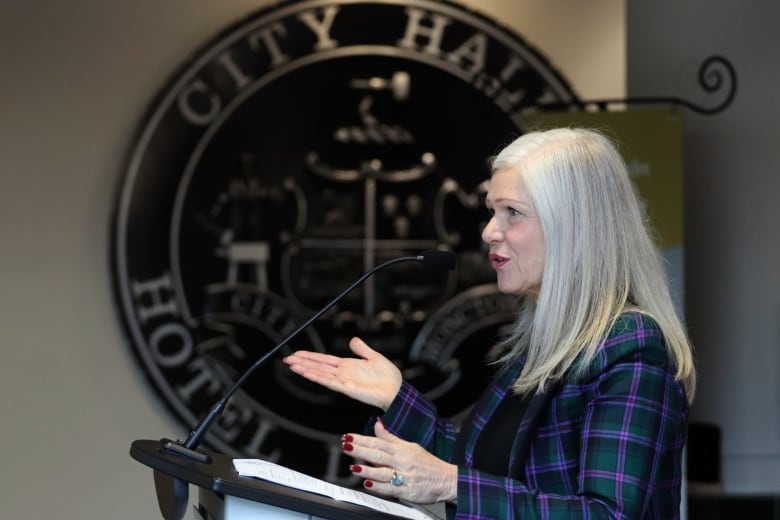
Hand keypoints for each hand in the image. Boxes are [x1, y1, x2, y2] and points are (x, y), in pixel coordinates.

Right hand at [283, 337, 402, 409]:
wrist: (397, 390)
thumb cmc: (388, 377)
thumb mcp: (374, 357)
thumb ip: (362, 349)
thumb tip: (353, 340)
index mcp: (347, 366)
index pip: (324, 360)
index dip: (310, 357)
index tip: (296, 354)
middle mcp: (342, 374)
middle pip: (317, 366)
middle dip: (302, 363)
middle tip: (286, 359)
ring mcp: (343, 382)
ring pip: (320, 374)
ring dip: (305, 370)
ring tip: (291, 365)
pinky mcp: (347, 388)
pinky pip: (329, 382)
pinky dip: (317, 377)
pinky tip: (307, 373)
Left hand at [343, 418, 456, 504]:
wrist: (447, 480)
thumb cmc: (427, 464)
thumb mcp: (410, 446)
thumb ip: (390, 437)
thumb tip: (377, 424)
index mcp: (402, 449)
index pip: (378, 442)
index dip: (362, 439)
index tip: (349, 437)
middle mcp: (402, 461)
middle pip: (378, 454)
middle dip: (360, 450)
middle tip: (346, 446)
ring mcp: (404, 476)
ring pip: (383, 472)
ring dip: (367, 469)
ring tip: (354, 467)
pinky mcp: (407, 491)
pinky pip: (390, 489)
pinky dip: (379, 487)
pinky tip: (368, 484)